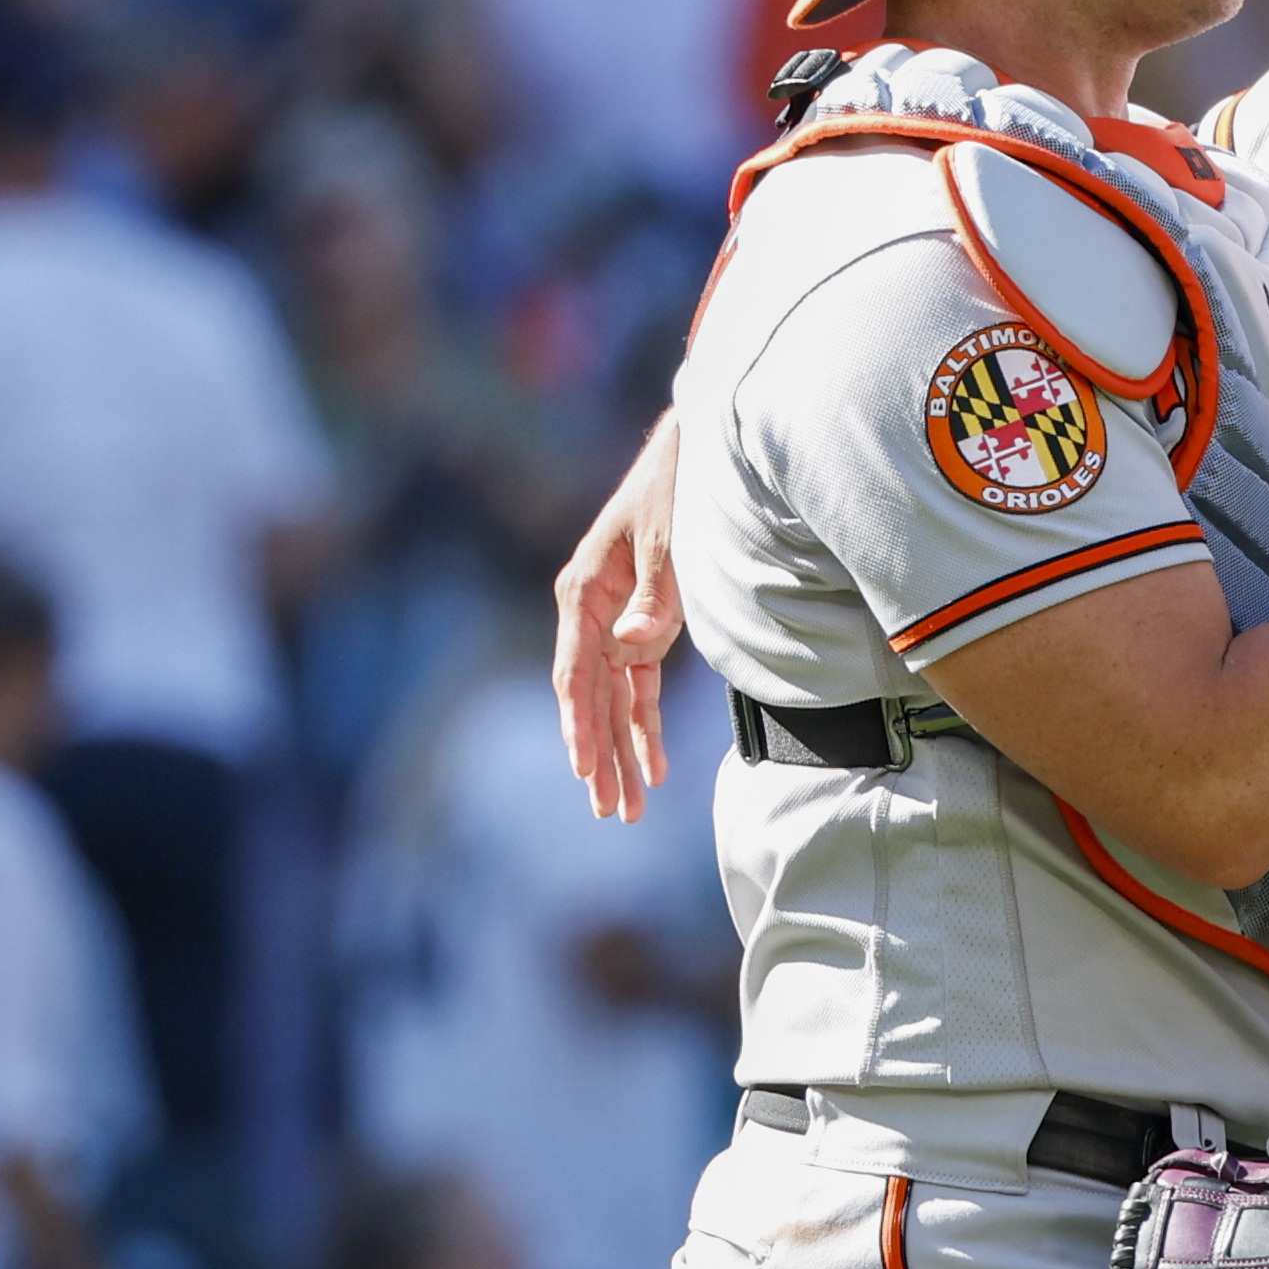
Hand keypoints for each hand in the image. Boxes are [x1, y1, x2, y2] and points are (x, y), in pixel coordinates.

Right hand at [556, 414, 685, 820]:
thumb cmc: (675, 492)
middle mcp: (590, 613)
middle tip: (611, 811)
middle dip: (600, 756)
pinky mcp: (640, 628)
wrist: (694, 458)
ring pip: (612, 701)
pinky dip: (643, 725)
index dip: (580, 723)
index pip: (575, 672)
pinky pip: (637, 688)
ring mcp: (614, 623)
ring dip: (621, 753)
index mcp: (583, 591)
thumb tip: (631, 646)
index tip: (586, 767)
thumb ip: (653, 595)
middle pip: (590, 698)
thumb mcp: (667, 539)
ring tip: (628, 808)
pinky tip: (652, 766)